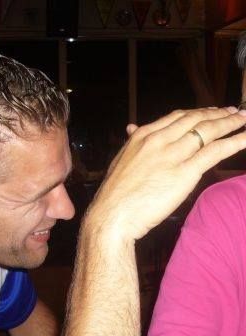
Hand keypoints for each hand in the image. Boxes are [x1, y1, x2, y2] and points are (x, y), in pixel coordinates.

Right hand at [88, 107, 245, 239]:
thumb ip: (131, 143)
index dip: (197, 113)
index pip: (176, 117)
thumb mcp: (121, 161)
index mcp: (142, 136)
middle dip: (217, 113)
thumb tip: (132, 128)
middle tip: (233, 111)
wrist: (112, 214)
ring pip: (208, 131)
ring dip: (230, 122)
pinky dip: (235, 141)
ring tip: (244, 118)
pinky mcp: (186, 172)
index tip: (209, 112)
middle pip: (195, 120)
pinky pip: (215, 151)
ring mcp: (173, 154)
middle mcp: (159, 139)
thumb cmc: (114, 194)